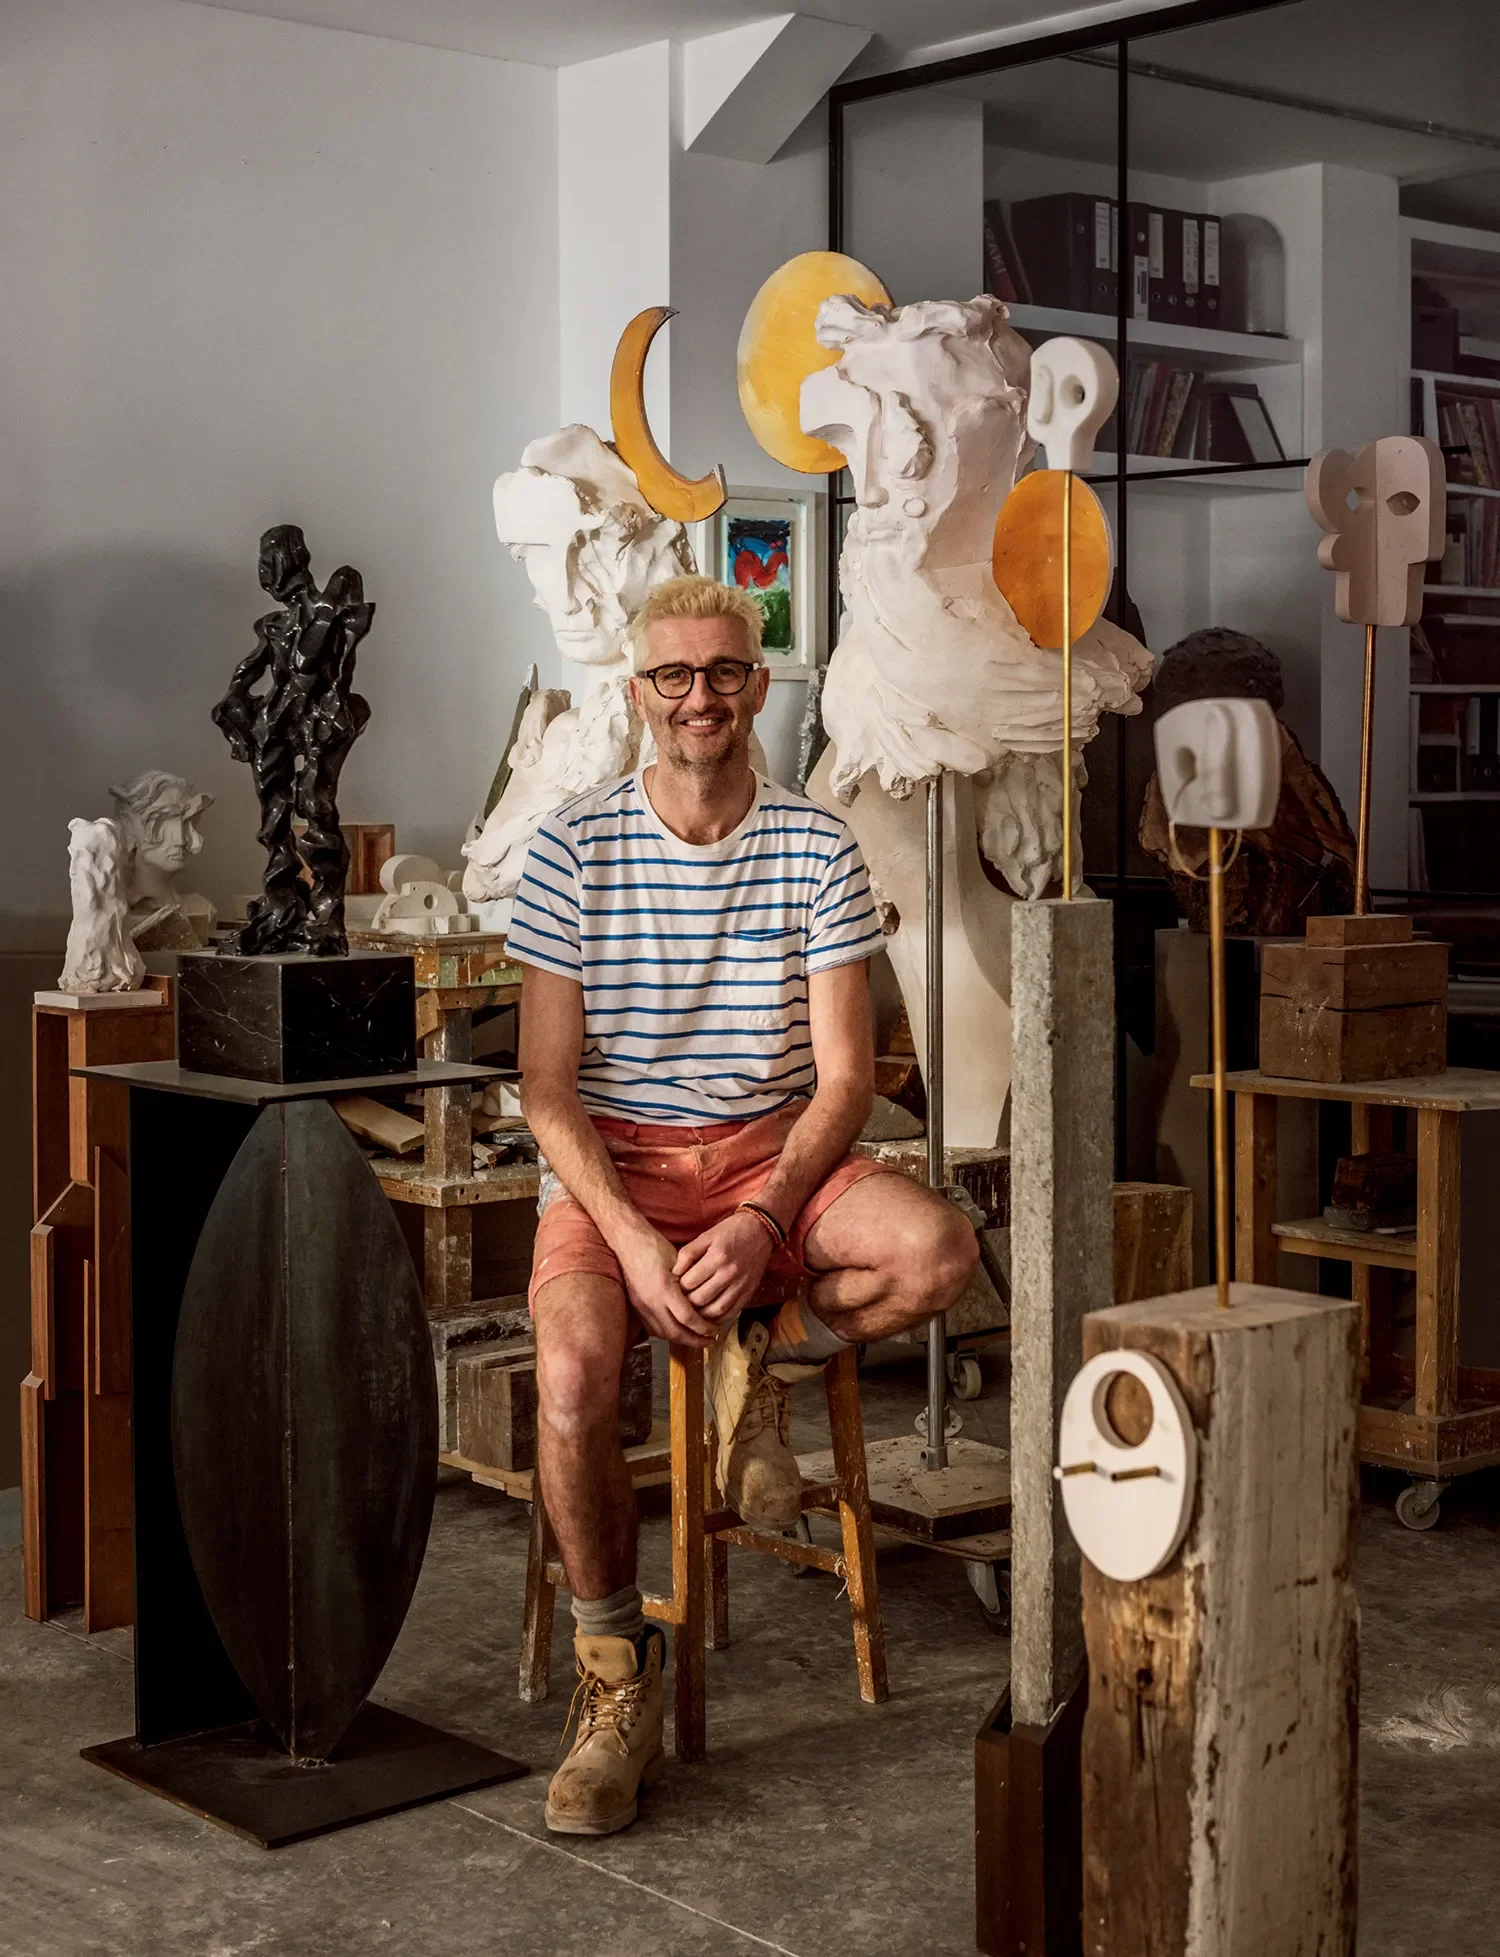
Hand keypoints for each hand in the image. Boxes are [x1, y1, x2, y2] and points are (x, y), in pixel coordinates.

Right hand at [617, 1227, 716, 1348]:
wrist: (628, 1242)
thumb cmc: (656, 1247)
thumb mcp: (679, 1262)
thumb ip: (690, 1285)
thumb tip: (706, 1303)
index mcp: (664, 1289)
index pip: (687, 1318)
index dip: (703, 1328)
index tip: (715, 1330)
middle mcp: (651, 1302)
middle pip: (675, 1333)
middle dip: (695, 1341)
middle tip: (710, 1341)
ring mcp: (641, 1307)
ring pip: (663, 1334)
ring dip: (681, 1340)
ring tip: (696, 1339)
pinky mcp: (636, 1307)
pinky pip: (652, 1329)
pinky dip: (667, 1334)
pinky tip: (677, 1332)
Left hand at [673, 1212, 775, 1322]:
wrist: (761, 1230)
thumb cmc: (730, 1231)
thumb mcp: (706, 1236)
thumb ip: (688, 1253)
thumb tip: (674, 1272)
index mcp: (717, 1257)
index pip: (690, 1282)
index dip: (678, 1287)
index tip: (675, 1287)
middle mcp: (729, 1273)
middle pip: (701, 1299)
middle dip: (687, 1303)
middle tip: (680, 1301)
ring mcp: (741, 1285)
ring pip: (716, 1310)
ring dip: (702, 1315)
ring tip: (693, 1310)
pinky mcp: (749, 1292)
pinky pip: (732, 1312)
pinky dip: (719, 1318)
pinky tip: (710, 1314)